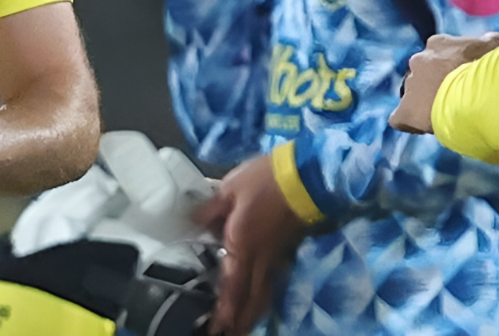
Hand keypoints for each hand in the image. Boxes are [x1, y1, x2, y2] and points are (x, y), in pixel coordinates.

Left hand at [195, 153, 304, 335]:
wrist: (306, 177)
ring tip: (244, 326)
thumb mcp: (230, 188)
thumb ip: (210, 208)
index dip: (225, 309)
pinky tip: (261, 298)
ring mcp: (278, 256)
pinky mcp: (287, 250)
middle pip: (252, 299)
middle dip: (241, 321)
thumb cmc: (265, 180)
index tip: (218, 328)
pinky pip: (274, 281)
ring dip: (253, 312)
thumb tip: (192, 221)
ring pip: (265, 293)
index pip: (232, 286)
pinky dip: (265, 296)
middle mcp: (262, 258)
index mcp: (243, 244)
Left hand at [390, 31, 498, 133]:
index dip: (451, 71)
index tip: (465, 82)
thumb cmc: (497, 66)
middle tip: (461, 101)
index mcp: (439, 44)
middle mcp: (420, 60)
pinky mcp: (408, 110)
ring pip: (416, 95)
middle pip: (425, 75)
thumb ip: (488, 43)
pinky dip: (412, 124)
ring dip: (429, 104)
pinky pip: (402, 118)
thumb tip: (489, 43)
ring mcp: (412, 84)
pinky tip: (425, 130)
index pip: (440, 57)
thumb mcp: (497, 46)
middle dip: (438, 86)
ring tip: (451, 118)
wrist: (486, 92)